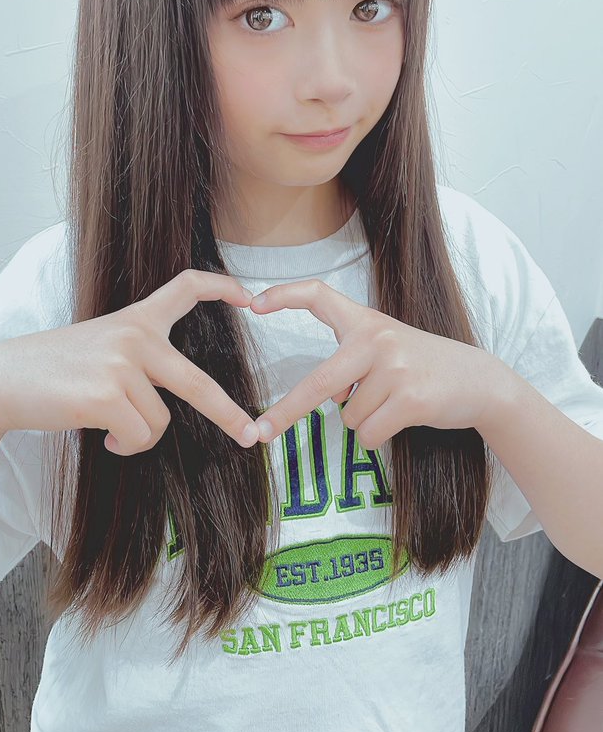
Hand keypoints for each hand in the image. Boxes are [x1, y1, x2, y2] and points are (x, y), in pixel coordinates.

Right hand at [0, 270, 259, 455]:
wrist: (3, 380)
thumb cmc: (55, 369)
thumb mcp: (101, 344)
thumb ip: (139, 355)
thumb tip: (170, 397)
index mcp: (136, 319)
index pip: (185, 287)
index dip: (221, 288)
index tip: (250, 298)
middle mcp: (134, 337)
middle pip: (197, 384)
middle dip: (229, 414)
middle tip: (251, 435)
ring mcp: (121, 365)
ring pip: (159, 422)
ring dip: (138, 436)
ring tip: (109, 426)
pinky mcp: (106, 396)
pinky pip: (139, 436)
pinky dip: (126, 446)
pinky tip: (104, 437)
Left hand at [248, 279, 501, 448]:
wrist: (480, 381)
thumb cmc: (424, 366)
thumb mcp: (389, 349)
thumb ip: (353, 362)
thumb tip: (329, 396)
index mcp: (367, 321)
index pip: (319, 295)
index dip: (284, 296)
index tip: (253, 304)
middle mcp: (378, 340)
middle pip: (319, 382)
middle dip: (286, 412)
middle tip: (260, 432)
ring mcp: (395, 369)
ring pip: (349, 416)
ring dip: (364, 420)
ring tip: (394, 402)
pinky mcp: (410, 400)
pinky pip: (369, 433)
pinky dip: (379, 436)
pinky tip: (402, 418)